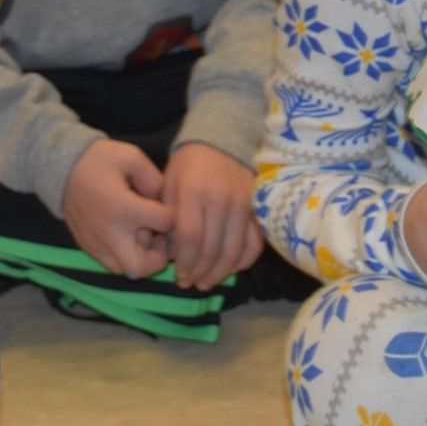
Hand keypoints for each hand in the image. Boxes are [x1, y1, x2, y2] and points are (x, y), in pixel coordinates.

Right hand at [62, 138, 175, 278]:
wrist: (62, 168)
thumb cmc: (99, 160)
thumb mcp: (131, 156)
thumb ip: (154, 178)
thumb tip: (163, 200)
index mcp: (124, 209)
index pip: (164, 223)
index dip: (171, 214)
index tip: (164, 205)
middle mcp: (110, 233)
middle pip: (143, 266)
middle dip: (158, 256)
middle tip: (158, 237)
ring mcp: (97, 244)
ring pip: (126, 270)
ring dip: (140, 258)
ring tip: (141, 236)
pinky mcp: (88, 247)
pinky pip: (111, 264)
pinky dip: (124, 256)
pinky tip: (126, 236)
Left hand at [162, 142, 264, 289]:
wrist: (221, 142)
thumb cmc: (188, 166)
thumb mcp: (168, 184)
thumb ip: (168, 218)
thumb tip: (170, 254)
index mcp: (194, 193)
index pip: (191, 238)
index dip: (185, 263)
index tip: (179, 276)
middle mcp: (220, 201)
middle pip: (212, 249)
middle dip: (199, 273)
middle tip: (190, 284)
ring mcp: (243, 205)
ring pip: (233, 251)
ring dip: (219, 273)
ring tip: (206, 282)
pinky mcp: (258, 209)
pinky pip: (255, 243)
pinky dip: (244, 261)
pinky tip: (231, 269)